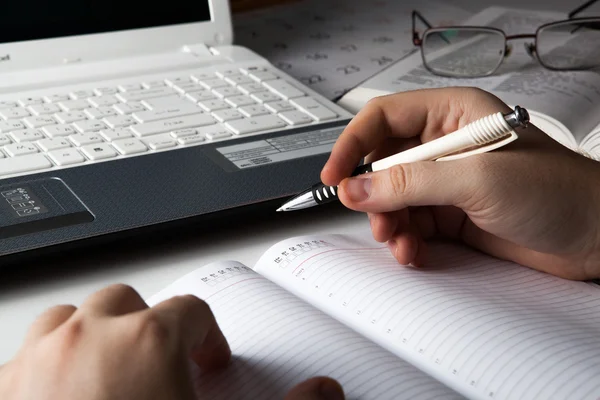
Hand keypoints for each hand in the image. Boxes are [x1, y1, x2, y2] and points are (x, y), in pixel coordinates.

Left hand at [0, 284, 343, 399]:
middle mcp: (88, 337)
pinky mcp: (5, 391)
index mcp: (148, 339)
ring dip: (93, 335)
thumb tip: (327, 392)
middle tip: (163, 362)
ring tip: (112, 369)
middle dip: (149, 325)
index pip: (193, 310)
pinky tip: (66, 398)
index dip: (209, 334)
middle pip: (127, 302)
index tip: (211, 359)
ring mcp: (39, 361)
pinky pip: (27, 356)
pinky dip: (48, 366)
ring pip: (69, 318)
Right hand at [322, 87, 599, 279]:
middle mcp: (446, 146)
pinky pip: (411, 225)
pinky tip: (413, 251)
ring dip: (388, 222)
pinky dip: (405, 241)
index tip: (335, 175)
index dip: (353, 145)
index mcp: (452, 115)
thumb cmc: (559, 192)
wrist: (596, 237)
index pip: (383, 119)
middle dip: (373, 194)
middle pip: (383, 164)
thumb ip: (410, 182)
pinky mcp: (452, 215)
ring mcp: (448, 183)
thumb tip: (357, 188)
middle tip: (375, 216)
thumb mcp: (477, 179)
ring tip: (400, 239)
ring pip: (393, 199)